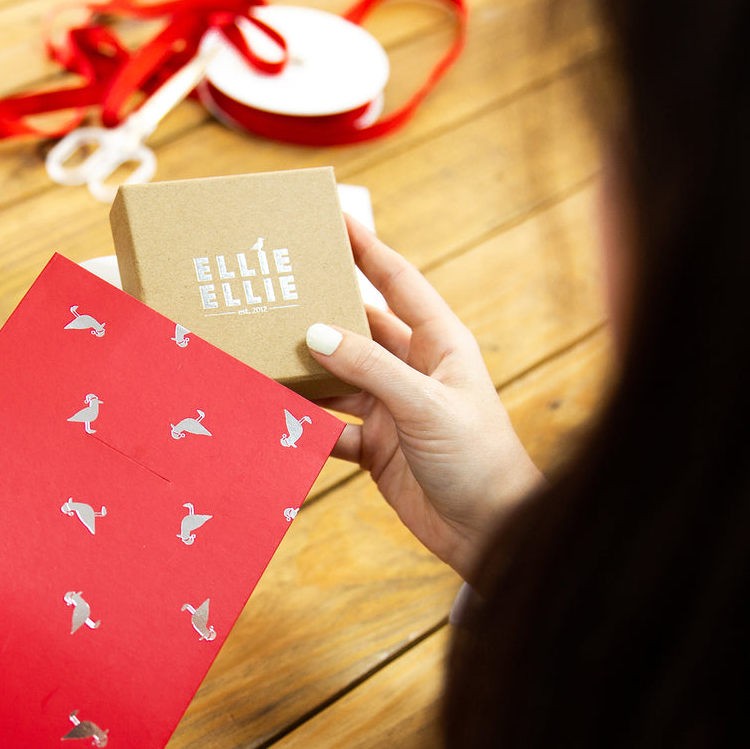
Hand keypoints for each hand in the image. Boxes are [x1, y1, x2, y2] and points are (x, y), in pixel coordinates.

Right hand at [307, 217, 542, 582]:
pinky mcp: (374, 449)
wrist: (489, 531)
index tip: (332, 217)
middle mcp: (413, 370)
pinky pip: (330, 428)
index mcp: (439, 344)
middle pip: (356, 330)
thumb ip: (370, 369)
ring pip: (337, 380)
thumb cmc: (478, 459)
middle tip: (273, 294)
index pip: (397, 283)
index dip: (366, 248)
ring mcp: (391, 410)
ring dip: (305, 374)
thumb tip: (315, 333)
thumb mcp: (424, 406)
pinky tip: (277, 421)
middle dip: (318, 313)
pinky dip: (305, 427)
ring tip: (259, 357)